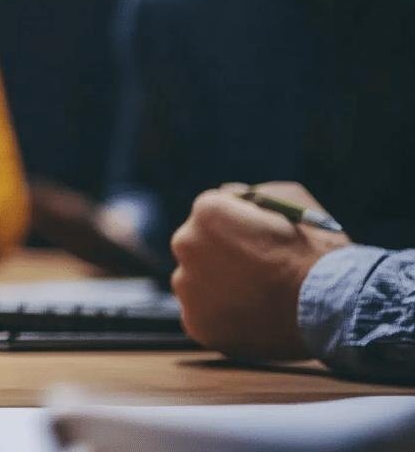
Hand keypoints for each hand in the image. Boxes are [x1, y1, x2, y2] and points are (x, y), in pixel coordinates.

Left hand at [170, 182, 350, 359]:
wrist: (332, 306)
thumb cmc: (317, 251)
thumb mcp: (292, 202)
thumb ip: (253, 195)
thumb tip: (229, 195)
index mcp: (207, 212)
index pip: (212, 212)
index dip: (238, 225)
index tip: (258, 240)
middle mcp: (186, 245)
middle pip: (198, 247)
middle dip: (220, 255)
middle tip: (254, 270)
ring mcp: (187, 287)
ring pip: (197, 283)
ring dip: (219, 287)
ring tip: (258, 297)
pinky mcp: (196, 324)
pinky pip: (204, 316)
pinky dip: (223, 318)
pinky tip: (252, 317)